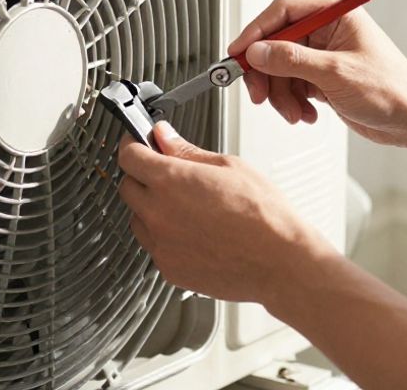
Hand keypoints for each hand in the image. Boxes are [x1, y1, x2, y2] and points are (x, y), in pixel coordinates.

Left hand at [116, 122, 334, 303]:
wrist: (279, 261)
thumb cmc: (263, 215)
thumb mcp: (228, 166)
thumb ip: (187, 151)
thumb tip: (164, 137)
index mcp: (170, 181)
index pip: (129, 156)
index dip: (133, 144)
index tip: (140, 143)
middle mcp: (158, 213)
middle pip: (127, 186)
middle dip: (142, 175)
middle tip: (167, 172)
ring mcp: (161, 245)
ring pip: (138, 218)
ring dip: (152, 207)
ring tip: (187, 207)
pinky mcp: (169, 269)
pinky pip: (154, 246)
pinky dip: (165, 236)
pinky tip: (193, 231)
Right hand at [228, 0, 406, 145]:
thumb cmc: (392, 89)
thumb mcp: (335, 73)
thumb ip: (292, 59)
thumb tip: (258, 50)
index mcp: (336, 15)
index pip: (283, 11)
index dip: (257, 32)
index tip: (239, 53)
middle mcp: (328, 31)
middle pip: (277, 43)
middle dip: (267, 73)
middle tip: (259, 94)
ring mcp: (324, 56)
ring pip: (281, 69)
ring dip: (281, 95)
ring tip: (294, 113)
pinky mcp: (323, 78)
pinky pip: (292, 86)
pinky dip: (293, 103)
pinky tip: (307, 114)